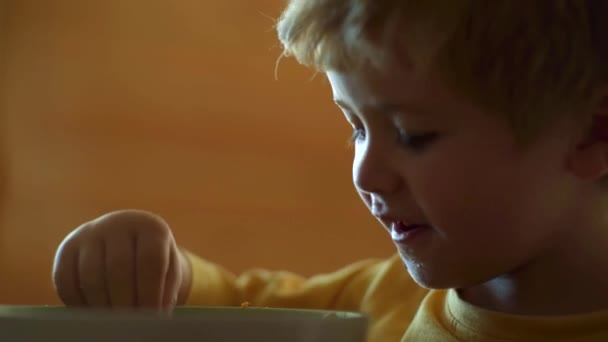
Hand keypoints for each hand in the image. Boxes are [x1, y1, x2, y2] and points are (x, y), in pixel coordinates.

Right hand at [52, 210, 191, 310]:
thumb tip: (155, 317)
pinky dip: (77, 303)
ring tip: (112, 324)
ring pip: (91, 275)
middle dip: (125, 302)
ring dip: (102, 305)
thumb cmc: (152, 263)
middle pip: (119, 267)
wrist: (126, 240)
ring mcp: (90, 233)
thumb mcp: (167, 271)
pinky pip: (66, 280)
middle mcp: (118, 224)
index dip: (151, 291)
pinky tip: (91, 315)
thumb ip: (164, 291)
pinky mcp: (67, 247)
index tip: (151, 317)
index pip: (151, 259)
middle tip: (129, 325)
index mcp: (149, 226)